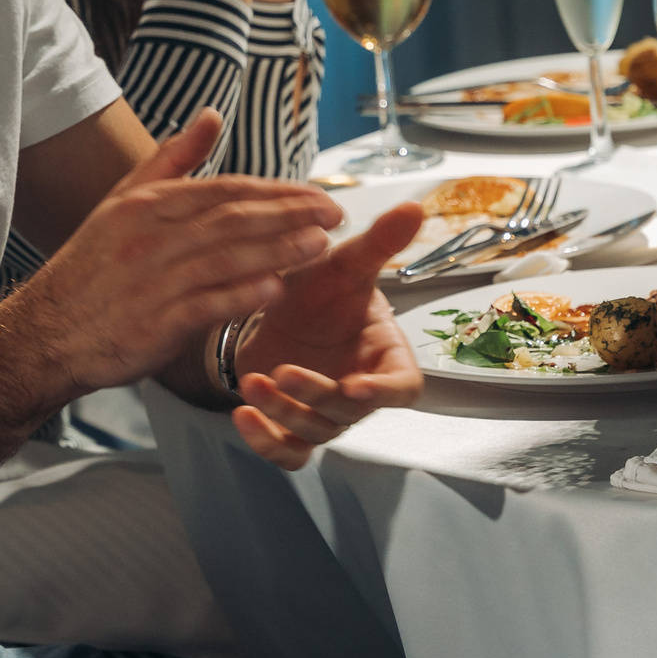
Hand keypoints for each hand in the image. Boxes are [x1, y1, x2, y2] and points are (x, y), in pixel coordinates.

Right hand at [0, 110, 343, 397]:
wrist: (44, 334)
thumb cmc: (91, 270)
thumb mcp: (123, 203)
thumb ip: (171, 160)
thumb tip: (211, 115)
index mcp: (146, 205)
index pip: (225, 189)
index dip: (276, 191)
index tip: (317, 195)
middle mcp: (150, 237)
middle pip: (233, 219)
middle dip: (289, 215)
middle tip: (335, 213)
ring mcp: (151, 280)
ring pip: (226, 258)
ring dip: (278, 251)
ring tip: (321, 246)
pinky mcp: (152, 323)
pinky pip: (204, 305)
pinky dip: (241, 296)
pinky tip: (276, 290)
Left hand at [228, 203, 424, 468]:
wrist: (280, 310)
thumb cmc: (325, 291)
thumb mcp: (346, 263)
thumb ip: (379, 243)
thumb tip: (414, 207)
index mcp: (383, 356)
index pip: (403, 388)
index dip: (385, 392)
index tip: (359, 387)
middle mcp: (358, 391)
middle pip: (348, 411)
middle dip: (315, 395)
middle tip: (285, 372)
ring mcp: (325, 415)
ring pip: (313, 430)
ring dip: (282, 411)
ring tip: (254, 382)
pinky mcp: (292, 427)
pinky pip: (287, 450)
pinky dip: (265, 441)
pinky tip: (242, 416)